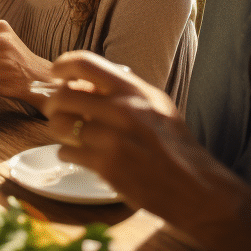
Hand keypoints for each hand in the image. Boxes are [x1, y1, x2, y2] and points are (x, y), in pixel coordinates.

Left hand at [41, 51, 250, 250]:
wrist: (196, 187)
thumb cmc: (175, 146)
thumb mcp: (155, 106)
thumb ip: (123, 92)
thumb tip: (84, 83)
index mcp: (134, 90)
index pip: (84, 63)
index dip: (62, 65)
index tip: (56, 74)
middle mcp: (123, 110)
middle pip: (63, 95)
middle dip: (53, 104)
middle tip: (56, 111)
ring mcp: (113, 139)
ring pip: (60, 125)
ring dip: (58, 130)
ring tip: (67, 135)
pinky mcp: (107, 166)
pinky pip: (67, 152)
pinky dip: (66, 154)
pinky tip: (77, 156)